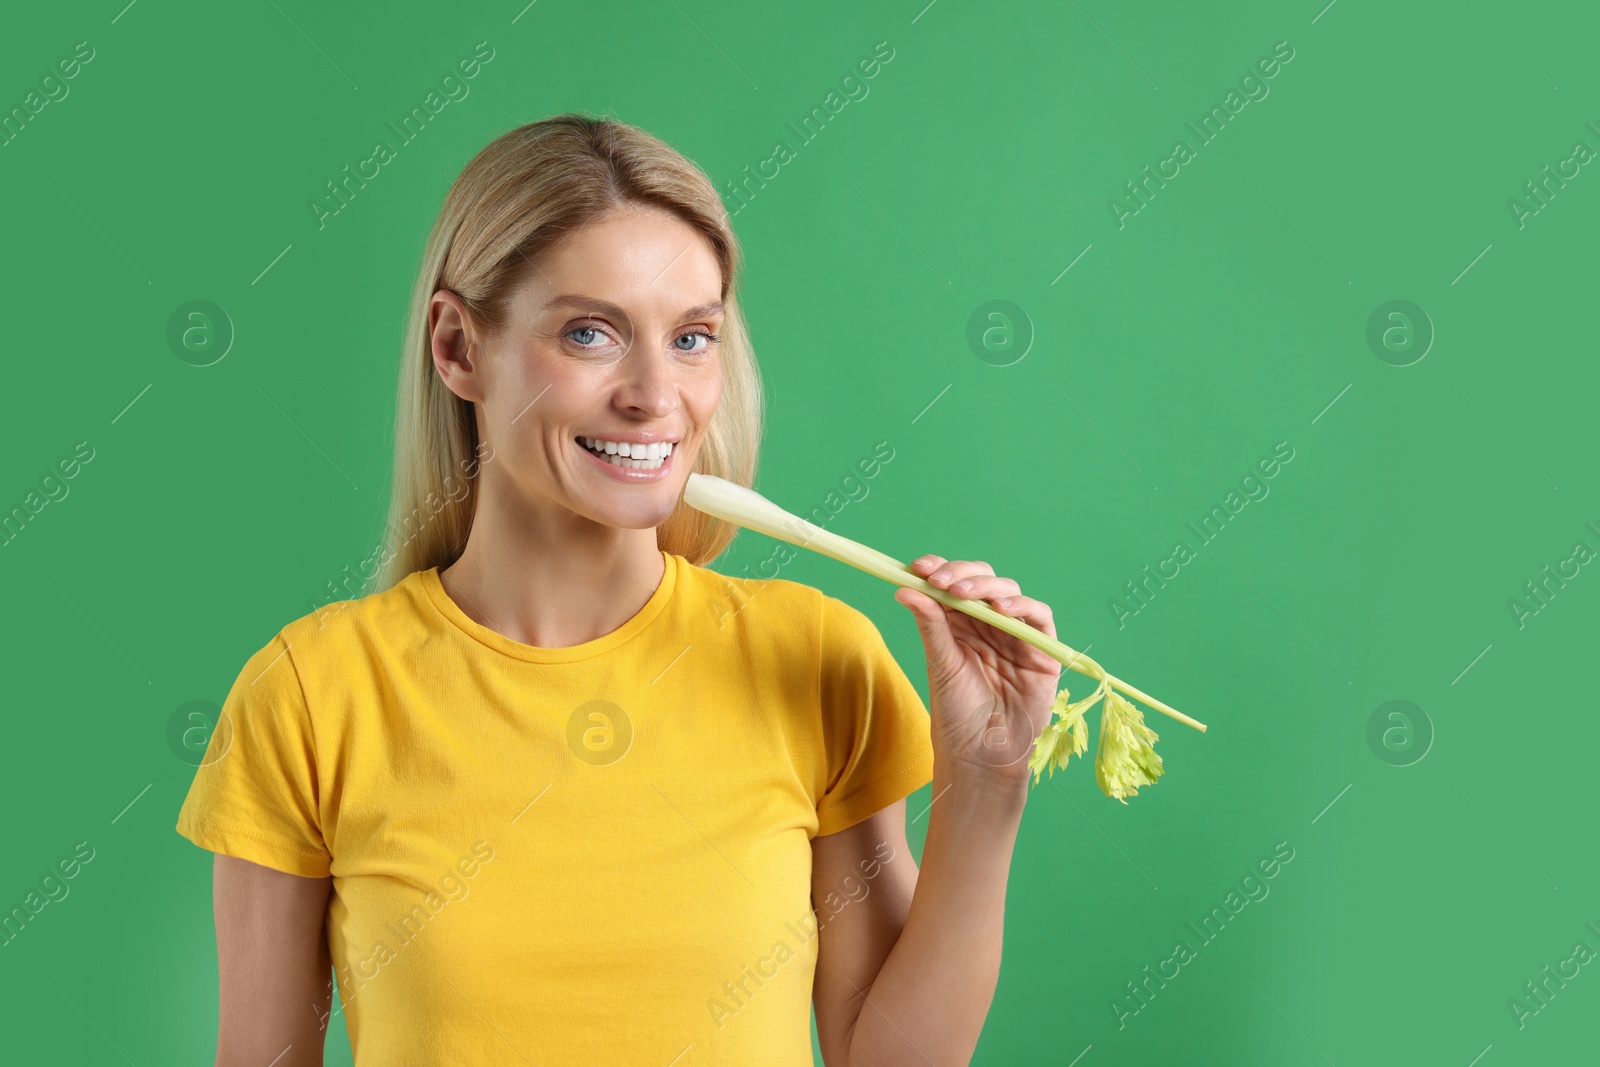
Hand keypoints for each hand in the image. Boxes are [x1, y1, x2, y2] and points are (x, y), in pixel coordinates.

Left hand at [894, 555, 1062, 784]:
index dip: (938, 569)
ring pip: (1008, 592)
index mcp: (959, 623)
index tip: (917, 567)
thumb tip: (904, 588)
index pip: (951, 584)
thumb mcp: (940, 663)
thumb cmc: (957, 713)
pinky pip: (1039, 616)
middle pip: (981, 581)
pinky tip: (1000, 609)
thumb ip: (930, 624)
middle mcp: (988, 623)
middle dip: (960, 574)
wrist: (981, 754)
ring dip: (986, 586)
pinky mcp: (1041, 649)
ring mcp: (1015, 633)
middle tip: (940, 581)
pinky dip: (1022, 606)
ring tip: (963, 593)